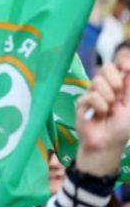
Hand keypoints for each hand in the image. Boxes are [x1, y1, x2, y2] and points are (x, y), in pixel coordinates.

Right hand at [75, 60, 129, 175]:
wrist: (108, 142)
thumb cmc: (122, 126)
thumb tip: (127, 67)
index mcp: (119, 85)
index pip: (118, 65)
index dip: (122, 63)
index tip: (125, 67)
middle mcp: (105, 87)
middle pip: (106, 68)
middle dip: (115, 80)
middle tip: (118, 95)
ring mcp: (92, 93)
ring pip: (97, 81)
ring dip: (108, 97)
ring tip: (109, 109)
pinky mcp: (81, 102)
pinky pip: (91, 95)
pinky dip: (99, 105)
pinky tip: (100, 114)